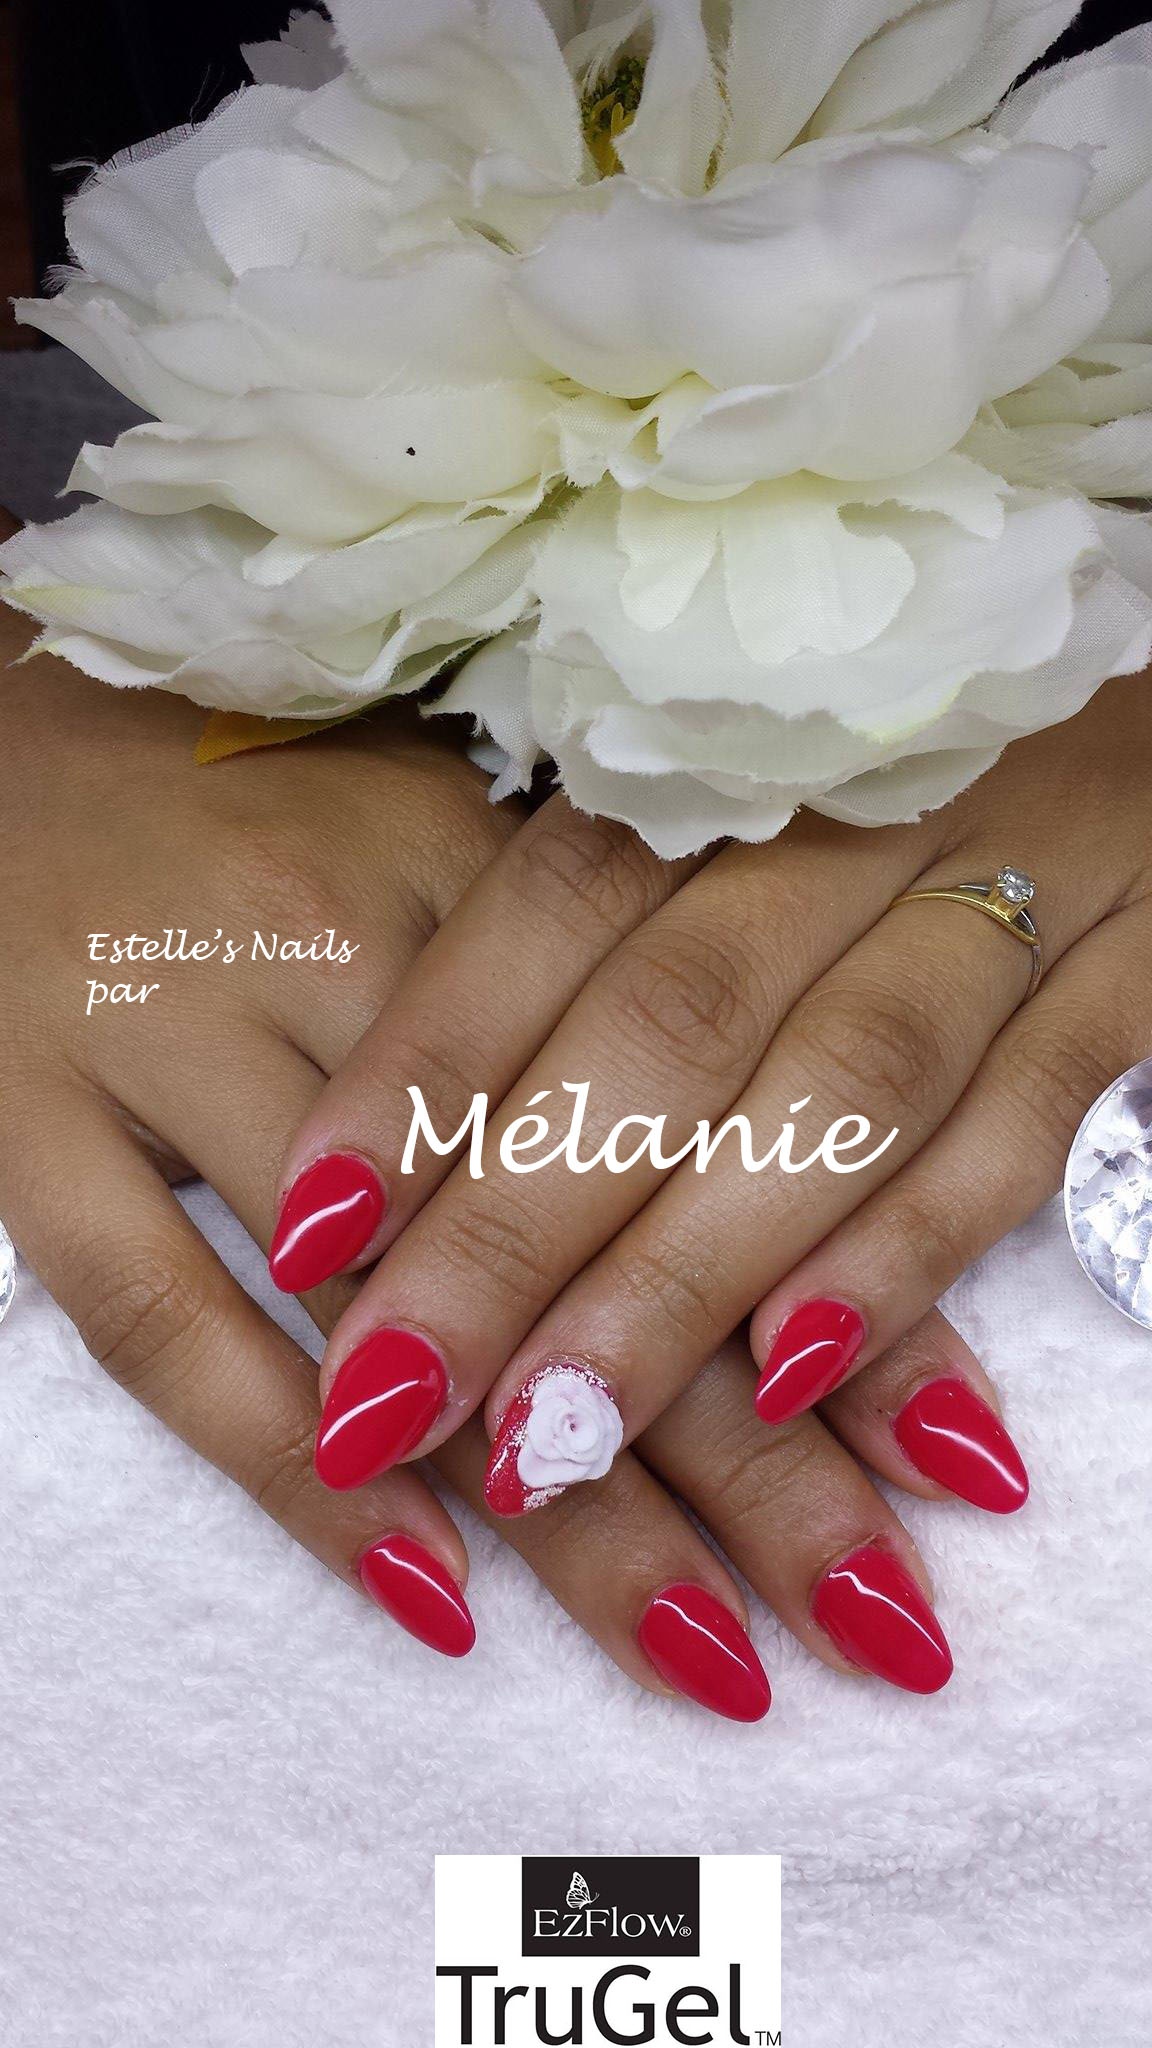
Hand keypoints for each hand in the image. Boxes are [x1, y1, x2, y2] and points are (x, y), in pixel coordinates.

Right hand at [0, 622, 961, 1712]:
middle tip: (874, 1610)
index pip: (693, 1116)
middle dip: (745, 1443)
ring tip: (711, 1656)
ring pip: (402, 1308)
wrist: (0, 733)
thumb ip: (608, 969)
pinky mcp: (33, 1122)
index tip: (947, 1448)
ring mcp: (171, 1037)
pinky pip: (162, 1321)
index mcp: (478, 868)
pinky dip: (288, 1467)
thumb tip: (798, 1131)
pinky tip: (423, 1592)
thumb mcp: (460, 833)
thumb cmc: (263, 795)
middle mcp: (339, 945)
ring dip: (567, 1500)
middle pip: (579, 1234)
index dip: (828, 1283)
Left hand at [280, 677, 1148, 1522]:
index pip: (556, 903)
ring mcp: (1023, 871)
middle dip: (522, 1226)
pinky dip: (909, 1245)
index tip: (308, 1229)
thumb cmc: (905, 760)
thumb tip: (403, 1150)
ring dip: (688, 1274)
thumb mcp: (757, 793)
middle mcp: (866, 801)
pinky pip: (1024, 1114)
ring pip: (835, 1084)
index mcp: (743, 742)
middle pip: (669, 1022)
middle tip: (394, 1399)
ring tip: (556, 1442)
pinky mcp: (1146, 954)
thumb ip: (608, 931)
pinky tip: (797, 1378)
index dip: (430, 1065)